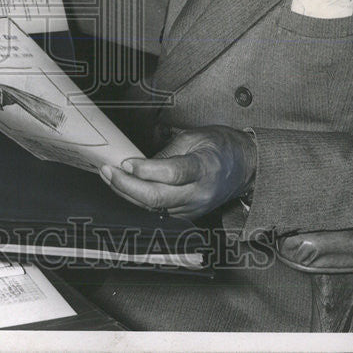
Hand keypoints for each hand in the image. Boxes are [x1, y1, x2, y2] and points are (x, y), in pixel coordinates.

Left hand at [99, 126, 257, 221]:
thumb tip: (138, 164)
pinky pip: (159, 209)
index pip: (172, 173)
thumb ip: (166, 153)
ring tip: (109, 176)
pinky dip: (140, 199)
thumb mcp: (194, 138)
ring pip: (154, 207)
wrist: (245, 168)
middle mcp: (199, 192)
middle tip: (107, 171)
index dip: (146, 170)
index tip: (126, 163)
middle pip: (157, 198)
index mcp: (205, 167)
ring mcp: (194, 208)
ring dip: (128, 193)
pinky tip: (126, 186)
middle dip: (126, 186)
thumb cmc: (221, 147)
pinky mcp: (189, 215)